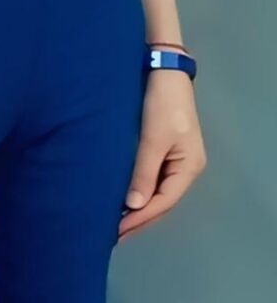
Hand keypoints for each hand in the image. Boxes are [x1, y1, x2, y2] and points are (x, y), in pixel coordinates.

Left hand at [117, 68, 206, 242]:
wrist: (164, 68)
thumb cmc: (162, 104)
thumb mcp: (152, 139)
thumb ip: (144, 173)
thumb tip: (133, 207)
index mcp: (189, 168)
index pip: (163, 202)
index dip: (141, 218)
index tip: (118, 231)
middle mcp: (186, 168)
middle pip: (162, 200)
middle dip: (140, 217)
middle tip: (114, 233)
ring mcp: (176, 158)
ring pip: (157, 190)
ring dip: (139, 205)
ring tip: (116, 221)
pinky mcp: (164, 148)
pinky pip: (152, 177)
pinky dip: (139, 189)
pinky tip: (124, 197)